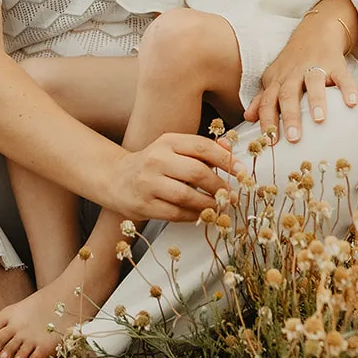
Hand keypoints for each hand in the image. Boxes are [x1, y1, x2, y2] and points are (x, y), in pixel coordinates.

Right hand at [112, 134, 239, 222]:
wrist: (116, 179)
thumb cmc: (152, 164)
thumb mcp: (173, 149)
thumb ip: (202, 149)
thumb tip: (230, 150)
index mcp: (167, 141)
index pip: (202, 147)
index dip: (226, 159)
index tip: (241, 171)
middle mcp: (156, 159)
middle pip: (197, 172)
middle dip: (220, 186)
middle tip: (232, 195)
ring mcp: (149, 183)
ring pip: (187, 196)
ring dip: (209, 204)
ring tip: (220, 206)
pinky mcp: (145, 205)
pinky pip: (176, 213)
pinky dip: (194, 215)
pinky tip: (201, 214)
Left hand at [245, 41, 357, 146]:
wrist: (315, 31)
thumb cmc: (292, 62)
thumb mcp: (274, 77)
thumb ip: (262, 98)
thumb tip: (248, 117)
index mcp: (277, 80)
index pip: (268, 101)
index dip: (267, 121)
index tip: (269, 141)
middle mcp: (293, 74)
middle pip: (288, 94)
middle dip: (290, 116)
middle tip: (294, 138)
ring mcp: (314, 67)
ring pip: (313, 83)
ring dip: (316, 100)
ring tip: (319, 120)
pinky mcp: (335, 63)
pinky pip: (342, 76)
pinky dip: (347, 88)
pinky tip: (351, 103)